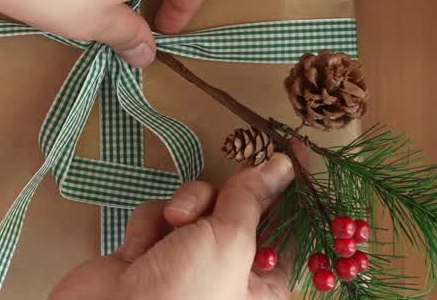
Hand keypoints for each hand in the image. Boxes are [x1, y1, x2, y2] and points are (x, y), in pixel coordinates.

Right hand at [50, 152, 294, 299]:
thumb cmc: (183, 294)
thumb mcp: (230, 240)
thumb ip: (251, 198)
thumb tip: (281, 166)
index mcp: (261, 284)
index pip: (288, 227)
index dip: (291, 190)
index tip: (296, 152)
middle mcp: (227, 273)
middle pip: (240, 209)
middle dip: (227, 197)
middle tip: (233, 176)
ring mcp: (186, 262)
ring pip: (199, 205)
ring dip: (187, 206)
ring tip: (174, 225)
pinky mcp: (150, 254)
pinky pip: (160, 216)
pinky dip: (151, 224)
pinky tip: (140, 248)